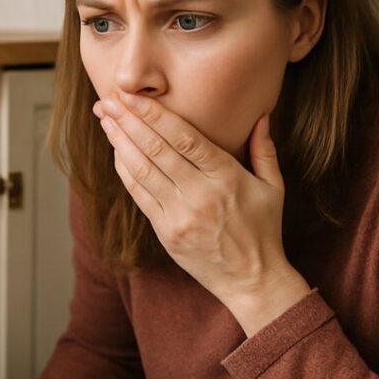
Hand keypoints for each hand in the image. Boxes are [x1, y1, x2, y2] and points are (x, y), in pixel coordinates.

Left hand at [94, 93, 310, 336]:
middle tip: (107, 101)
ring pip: (143, 171)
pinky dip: (125, 171)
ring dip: (120, 143)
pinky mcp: (166, 232)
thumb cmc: (263, 231)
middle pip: (157, 150)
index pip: (184, 138)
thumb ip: (264, 150)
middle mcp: (200, 194)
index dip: (154, 115)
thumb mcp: (273, 188)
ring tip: (105, 120)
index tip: (133, 97)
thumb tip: (261, 116)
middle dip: (128, 122)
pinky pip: (140, 196)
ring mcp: (180, 215)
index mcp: (227, 177)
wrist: (252, 281)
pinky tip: (117, 151)